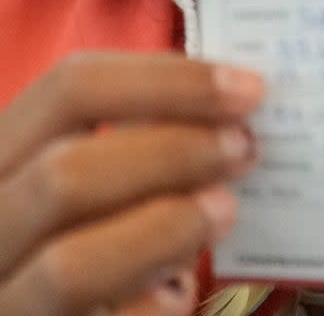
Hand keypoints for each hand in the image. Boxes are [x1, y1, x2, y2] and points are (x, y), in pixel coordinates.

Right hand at [0, 50, 264, 315]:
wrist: (57, 308)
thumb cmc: (84, 235)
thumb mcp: (85, 176)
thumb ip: (132, 142)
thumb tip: (228, 112)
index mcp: (1, 158)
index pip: (69, 90)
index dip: (167, 82)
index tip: (246, 88)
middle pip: (65, 172)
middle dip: (172, 153)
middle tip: (243, 148)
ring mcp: (4, 299)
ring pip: (69, 265)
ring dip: (165, 228)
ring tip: (224, 211)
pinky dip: (151, 308)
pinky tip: (181, 293)